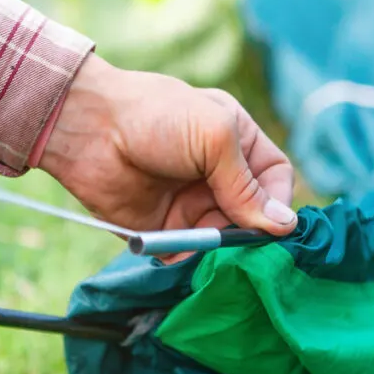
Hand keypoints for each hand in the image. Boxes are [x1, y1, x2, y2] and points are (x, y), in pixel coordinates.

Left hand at [37, 53, 296, 259]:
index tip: (273, 223)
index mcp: (236, 143)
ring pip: (222, 240)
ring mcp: (189, 203)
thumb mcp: (214, 137)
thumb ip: (247, 185)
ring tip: (205, 241)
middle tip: (238, 239)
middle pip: (252, 216)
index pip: (274, 179)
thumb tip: (285, 226)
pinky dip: (188, 257)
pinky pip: (186, 254)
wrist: (89, 129)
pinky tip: (181, 250)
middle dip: (249, 231)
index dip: (278, 201)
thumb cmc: (156, 116)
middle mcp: (216, 176)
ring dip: (219, 247)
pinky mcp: (162, 228)